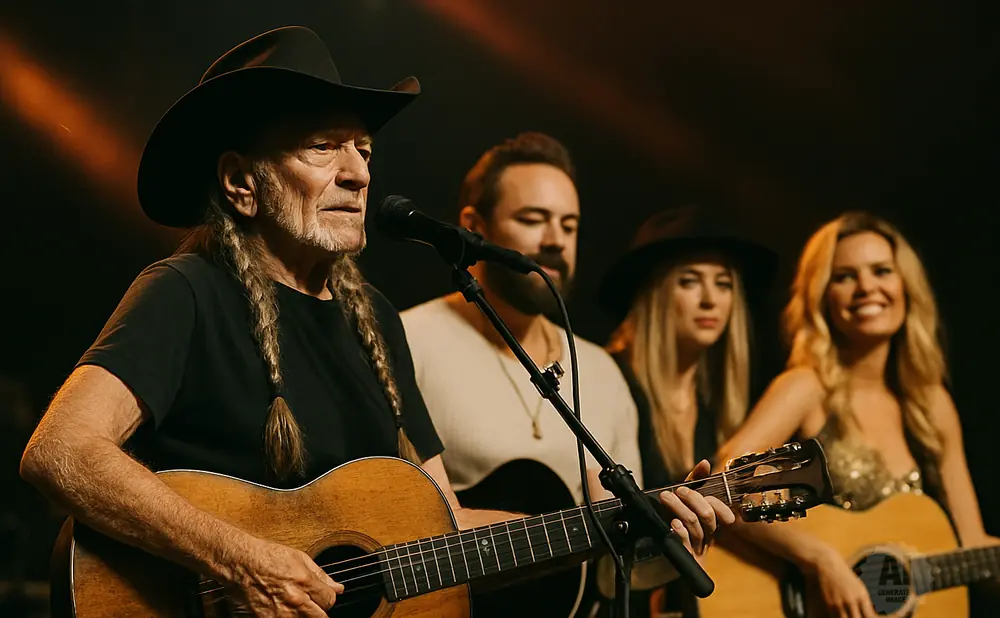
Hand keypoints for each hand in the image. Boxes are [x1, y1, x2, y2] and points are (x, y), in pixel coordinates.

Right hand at [224, 539, 343, 616]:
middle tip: (311, 603)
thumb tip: (338, 587)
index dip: (328, 598)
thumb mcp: (299, 558)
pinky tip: (281, 608)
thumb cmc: (266, 556)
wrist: (239, 563)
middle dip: (318, 610)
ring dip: (302, 615)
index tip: (323, 596)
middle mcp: (294, 601)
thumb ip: (321, 575)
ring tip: (293, 603)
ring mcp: (280, 614)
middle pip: (320, 617)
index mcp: (305, 582)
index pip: (330, 600)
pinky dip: (286, 617)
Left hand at [658, 459, 735, 556]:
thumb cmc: (673, 525)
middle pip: (708, 517)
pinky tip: (672, 524)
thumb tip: (705, 463)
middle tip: (678, 491)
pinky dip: (680, 531)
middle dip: (693, 499)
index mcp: (709, 525)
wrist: (654, 556)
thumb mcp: (683, 502)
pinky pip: (685, 543)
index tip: (697, 491)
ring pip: (694, 526)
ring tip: (665, 497)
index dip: (716, 503)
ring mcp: (695, 549)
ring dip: (680, 508)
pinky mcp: (683, 558)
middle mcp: (706, 537)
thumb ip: (695, 483)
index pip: (725, 515)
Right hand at [806, 545, 875, 617]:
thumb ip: (864, 602)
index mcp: (862, 596)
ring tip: (848, 617)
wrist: (827, 564)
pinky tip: (840, 616)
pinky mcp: (829, 604)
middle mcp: (853, 601)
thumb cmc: (843, 575)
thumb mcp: (858, 587)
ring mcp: (840, 603)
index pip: (870, 617)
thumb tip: (869, 615)